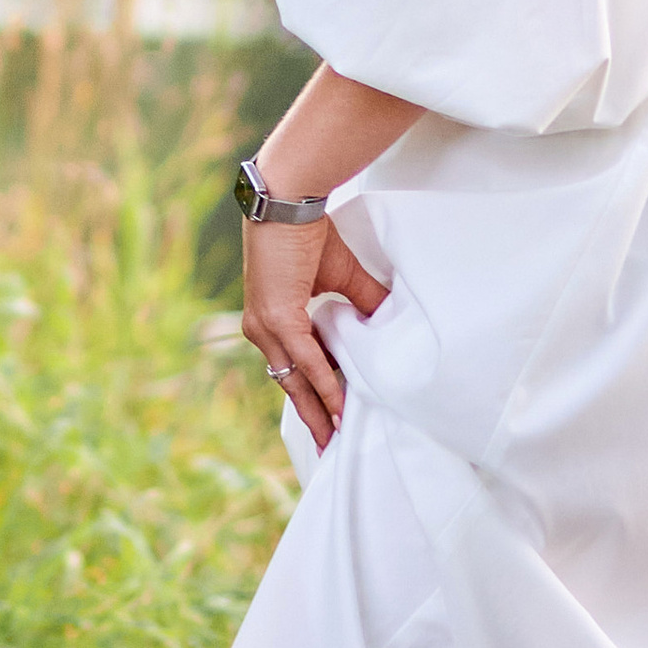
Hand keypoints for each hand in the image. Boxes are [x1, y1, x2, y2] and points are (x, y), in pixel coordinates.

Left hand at [242, 217, 388, 454]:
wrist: (288, 201)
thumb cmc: (308, 231)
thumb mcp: (340, 275)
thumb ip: (362, 302)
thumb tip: (387, 321)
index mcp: (270, 319)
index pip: (292, 367)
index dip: (310, 395)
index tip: (329, 420)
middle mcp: (261, 329)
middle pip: (289, 384)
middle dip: (311, 417)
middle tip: (329, 446)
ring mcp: (265, 325)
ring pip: (295, 379)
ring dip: (317, 409)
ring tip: (336, 436)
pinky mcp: (277, 318)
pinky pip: (304, 360)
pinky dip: (322, 382)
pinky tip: (337, 404)